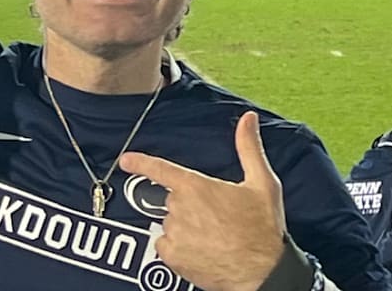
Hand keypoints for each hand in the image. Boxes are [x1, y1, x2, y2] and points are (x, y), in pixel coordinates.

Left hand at [119, 111, 286, 290]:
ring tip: (213, 237)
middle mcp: (179, 208)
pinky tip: (202, 251)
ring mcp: (174, 233)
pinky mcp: (172, 256)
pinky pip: (166, 246)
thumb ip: (249, 148)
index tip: (126, 160)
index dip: (140, 163)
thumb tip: (248, 119)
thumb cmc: (264, 228)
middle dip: (189, 206)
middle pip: (172, 200)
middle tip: (215, 217)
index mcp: (196, 187)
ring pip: (170, 223)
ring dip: (185, 228)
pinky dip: (179, 248)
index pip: (160, 169)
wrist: (265, 272)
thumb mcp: (263, 183)